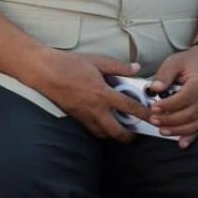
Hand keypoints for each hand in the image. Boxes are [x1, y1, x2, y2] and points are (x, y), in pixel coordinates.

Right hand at [32, 50, 148, 141]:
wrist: (44, 71)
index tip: (153, 118)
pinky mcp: (74, 116)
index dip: (145, 114)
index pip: (130, 108)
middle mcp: (95, 108)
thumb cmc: (68, 64)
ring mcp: (83, 114)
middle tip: (135, 134)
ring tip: (119, 130)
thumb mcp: (96, 61)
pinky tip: (101, 124)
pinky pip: (90, 129)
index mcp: (103, 93)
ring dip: (113, 134)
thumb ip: (118, 67)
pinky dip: (99, 130)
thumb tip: (136, 68)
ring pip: (103, 134)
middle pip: (117, 131)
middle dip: (129, 136)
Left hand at [147, 47, 197, 147]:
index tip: (154, 107)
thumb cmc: (191, 61)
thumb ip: (164, 75)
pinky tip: (181, 144)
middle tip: (153, 120)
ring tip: (162, 131)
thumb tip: (153, 89)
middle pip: (190, 113)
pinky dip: (192, 137)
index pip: (184, 97)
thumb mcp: (175, 61)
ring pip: (196, 123)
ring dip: (179, 130)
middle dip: (170, 119)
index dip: (169, 105)